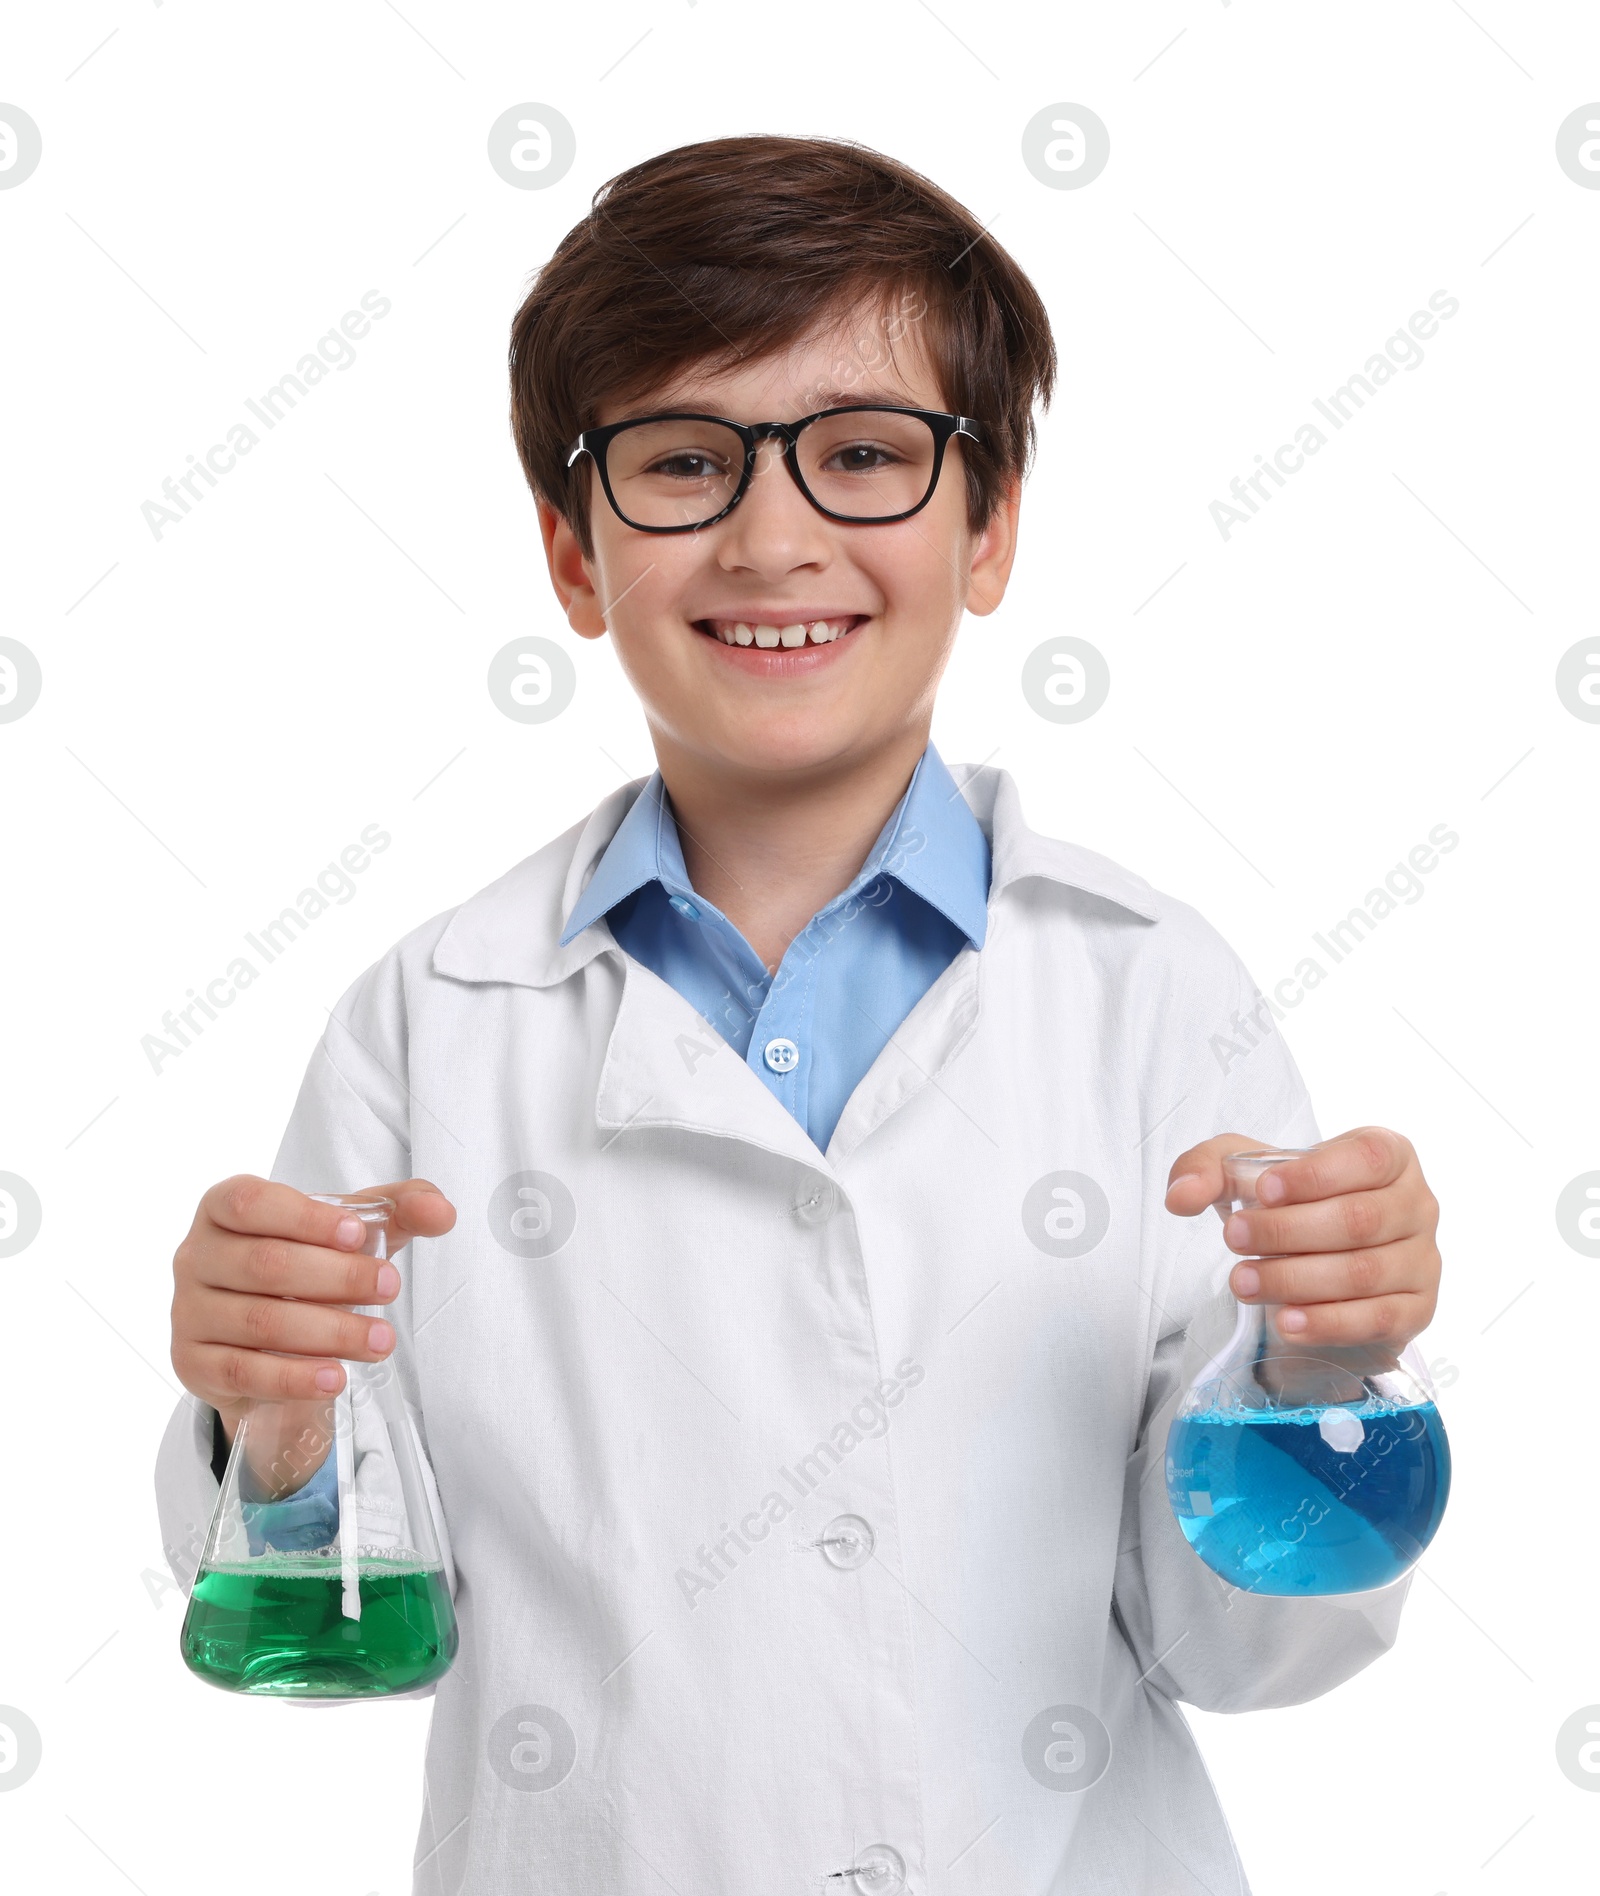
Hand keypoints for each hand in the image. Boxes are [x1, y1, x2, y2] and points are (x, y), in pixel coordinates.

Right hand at [170, 1176, 456, 1479]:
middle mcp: (195, 1256)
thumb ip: (398, 1209)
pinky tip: (336, 1377)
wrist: (267, 1336)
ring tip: (381, 1340)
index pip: (249, 1202)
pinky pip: (243, 1372)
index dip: (303, 1217)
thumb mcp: (352, 1230)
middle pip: (264, 1264)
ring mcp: (187, 1312)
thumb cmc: (308, 1261)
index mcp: (224, 1208)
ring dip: (329, 1332)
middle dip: (336, 1278)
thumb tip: (441, 1212)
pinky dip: (294, 1377)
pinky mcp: (192, 1364)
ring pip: (260, 1322)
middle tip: (389, 1287)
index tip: (358, 1235)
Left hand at [1164, 1129, 1440, 1375]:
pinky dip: (1327, 1322)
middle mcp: (1418, 1205)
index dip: (1316, 1174)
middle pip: (1358, 1219)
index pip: (1367, 1158)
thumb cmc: (1291, 1200)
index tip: (1261, 1190)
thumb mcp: (1245, 1170)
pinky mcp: (1416, 1310)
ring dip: (1294, 1279)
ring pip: (1363, 1273)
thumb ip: (1207, 1169)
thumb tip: (1180, 1196)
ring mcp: (1423, 1260)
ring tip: (1241, 1282)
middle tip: (1233, 1237)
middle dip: (1287, 1231)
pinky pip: (1376, 1320)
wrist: (1318, 1258)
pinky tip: (1285, 1321)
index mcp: (1390, 1155)